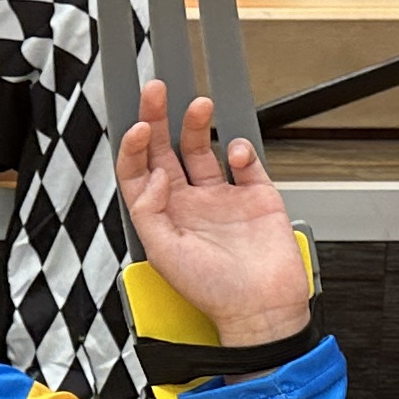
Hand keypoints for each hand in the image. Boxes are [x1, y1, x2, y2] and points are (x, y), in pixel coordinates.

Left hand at [119, 75, 307, 345]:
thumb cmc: (214, 291)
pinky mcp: (256, 195)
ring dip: (197, 125)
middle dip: (160, 118)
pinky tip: (235, 151)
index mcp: (164, 218)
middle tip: (157, 91)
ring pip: (203, 149)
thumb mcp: (165, 254)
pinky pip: (245, 162)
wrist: (263, 307)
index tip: (141, 126)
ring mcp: (223, 198)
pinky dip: (240, 149)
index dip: (135, 147)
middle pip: (167, 151)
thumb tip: (152, 175)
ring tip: (198, 106)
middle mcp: (190, 204)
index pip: (139, 173)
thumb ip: (150, 210)